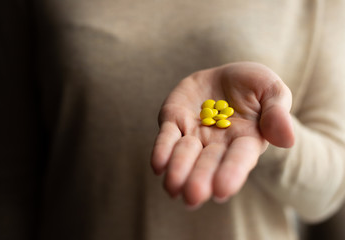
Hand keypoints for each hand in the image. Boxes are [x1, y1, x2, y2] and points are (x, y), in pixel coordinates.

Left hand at [151, 62, 293, 207]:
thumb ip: (278, 111)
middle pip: (208, 163)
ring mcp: (194, 134)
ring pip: (184, 154)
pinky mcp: (174, 121)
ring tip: (172, 187)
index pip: (239, 158)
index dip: (231, 172)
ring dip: (178, 170)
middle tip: (193, 196)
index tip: (222, 189)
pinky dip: (162, 151)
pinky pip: (166, 138)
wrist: (225, 76)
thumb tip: (286, 139)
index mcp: (246, 139)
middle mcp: (218, 143)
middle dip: (200, 178)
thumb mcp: (272, 90)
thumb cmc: (253, 86)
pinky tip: (158, 165)